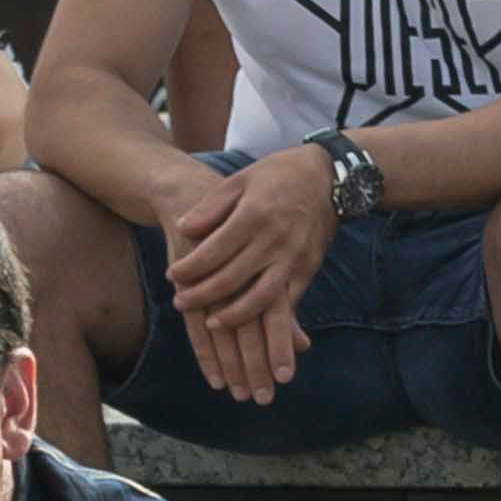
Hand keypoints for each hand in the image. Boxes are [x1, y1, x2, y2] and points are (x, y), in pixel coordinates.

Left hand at [161, 147, 343, 394]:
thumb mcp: (240, 179)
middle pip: (231, 279)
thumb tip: (182, 228)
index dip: (190, 268)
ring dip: (233, 318)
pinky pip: (286, 301)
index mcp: (254, 215)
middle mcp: (274, 240)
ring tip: (212, 325)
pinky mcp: (308, 269)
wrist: (328, 176)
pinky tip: (249, 324)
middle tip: (179, 303)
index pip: (213, 251)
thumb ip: (211, 206)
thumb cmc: (277, 175)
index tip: (172, 276)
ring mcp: (293, 258)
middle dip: (201, 296)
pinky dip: (267, 317)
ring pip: (260, 299)